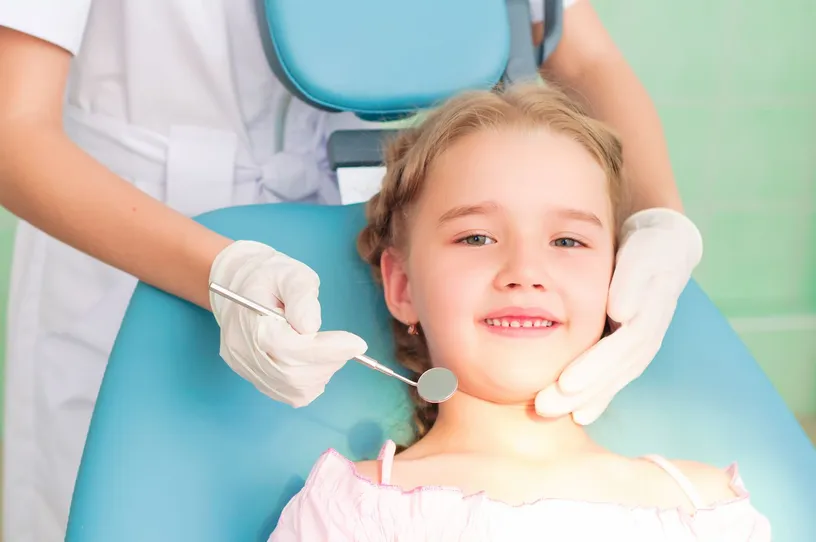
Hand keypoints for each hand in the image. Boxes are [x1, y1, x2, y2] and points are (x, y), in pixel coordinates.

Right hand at [209, 241, 367, 406]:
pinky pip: (288, 393)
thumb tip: (311, 328)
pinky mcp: (252, 377)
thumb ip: (302, 297)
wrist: (238, 286)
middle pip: (293, 375)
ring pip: (293, 390)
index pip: (290, 349)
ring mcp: (246, 368)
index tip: (356, 344)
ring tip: (328, 349)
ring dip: (321, 374)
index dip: (327, 350)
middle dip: (328, 363)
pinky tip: (314, 361)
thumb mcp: (291, 273)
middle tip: (346, 346)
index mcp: (252, 322)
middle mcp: (244, 352)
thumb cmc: (269, 276)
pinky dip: (309, 382)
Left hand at [535, 208, 703, 424]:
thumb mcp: (643, 255)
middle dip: (580, 393)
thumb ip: (633, 281)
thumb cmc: (649, 250)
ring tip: (550, 412)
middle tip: (545, 407)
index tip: (566, 384)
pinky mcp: (630, 350)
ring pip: (612, 379)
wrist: (664, 250)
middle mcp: (646, 338)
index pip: (619, 348)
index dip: (594, 367)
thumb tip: (621, 312)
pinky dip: (597, 397)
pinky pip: (614, 378)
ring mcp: (640, 347)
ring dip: (583, 399)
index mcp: (648, 315)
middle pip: (613, 372)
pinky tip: (577, 414)